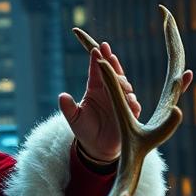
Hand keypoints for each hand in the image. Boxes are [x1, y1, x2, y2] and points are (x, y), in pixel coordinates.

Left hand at [59, 42, 192, 162]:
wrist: (97, 147)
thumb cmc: (84, 129)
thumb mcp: (73, 118)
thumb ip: (67, 107)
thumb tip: (62, 96)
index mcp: (95, 88)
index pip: (97, 70)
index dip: (98, 59)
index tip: (97, 48)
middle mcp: (109, 91)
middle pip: (113, 73)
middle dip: (111, 63)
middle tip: (109, 55)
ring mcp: (121, 100)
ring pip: (125, 86)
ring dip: (122, 82)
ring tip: (118, 79)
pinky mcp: (130, 113)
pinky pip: (133, 105)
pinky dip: (131, 101)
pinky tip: (128, 99)